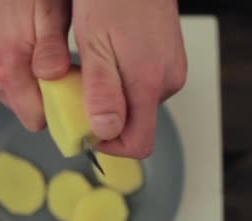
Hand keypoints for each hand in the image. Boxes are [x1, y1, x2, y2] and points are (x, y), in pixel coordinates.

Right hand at [0, 0, 71, 131]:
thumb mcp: (50, 12)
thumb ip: (53, 50)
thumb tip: (55, 78)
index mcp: (5, 68)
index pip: (34, 119)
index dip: (53, 106)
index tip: (62, 89)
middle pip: (19, 107)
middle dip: (35, 90)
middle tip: (42, 59)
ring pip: (4, 94)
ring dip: (16, 78)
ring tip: (20, 46)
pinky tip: (3, 44)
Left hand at [73, 0, 186, 157]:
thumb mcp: (95, 44)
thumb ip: (102, 91)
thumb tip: (106, 131)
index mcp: (150, 83)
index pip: (138, 144)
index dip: (109, 146)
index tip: (84, 128)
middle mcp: (168, 81)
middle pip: (136, 125)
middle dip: (106, 117)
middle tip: (80, 90)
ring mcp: (171, 70)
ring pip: (137, 105)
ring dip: (112, 98)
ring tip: (93, 67)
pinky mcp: (168, 60)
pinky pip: (143, 85)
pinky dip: (122, 81)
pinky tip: (107, 57)